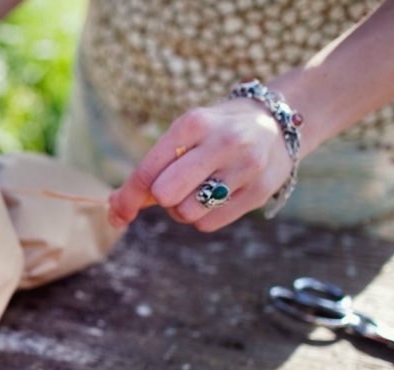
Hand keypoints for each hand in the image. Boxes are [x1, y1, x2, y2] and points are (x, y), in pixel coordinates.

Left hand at [108, 98, 293, 231]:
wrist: (278, 123)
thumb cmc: (215, 132)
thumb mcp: (185, 134)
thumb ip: (153, 167)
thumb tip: (115, 207)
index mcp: (195, 123)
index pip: (148, 170)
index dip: (127, 197)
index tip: (117, 214)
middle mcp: (223, 142)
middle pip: (165, 194)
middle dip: (160, 198)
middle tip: (170, 189)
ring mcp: (245, 167)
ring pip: (186, 212)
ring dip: (181, 210)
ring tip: (196, 190)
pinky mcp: (259, 191)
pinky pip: (208, 223)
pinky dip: (201, 217)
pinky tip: (214, 198)